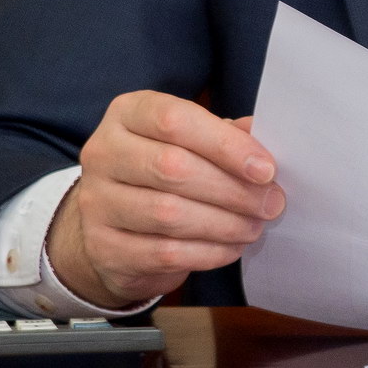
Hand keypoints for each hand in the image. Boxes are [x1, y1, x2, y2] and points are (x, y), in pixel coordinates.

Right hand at [46, 92, 283, 310]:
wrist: (111, 224)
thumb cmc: (160, 171)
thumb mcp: (188, 141)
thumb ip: (223, 134)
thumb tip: (264, 136)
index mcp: (126, 114)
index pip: (174, 120)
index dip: (225, 145)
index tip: (266, 169)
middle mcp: (103, 152)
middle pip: (172, 168)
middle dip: (232, 189)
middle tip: (271, 203)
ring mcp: (97, 202)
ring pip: (168, 214)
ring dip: (224, 224)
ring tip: (255, 226)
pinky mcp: (104, 247)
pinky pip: (164, 253)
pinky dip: (207, 252)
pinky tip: (232, 247)